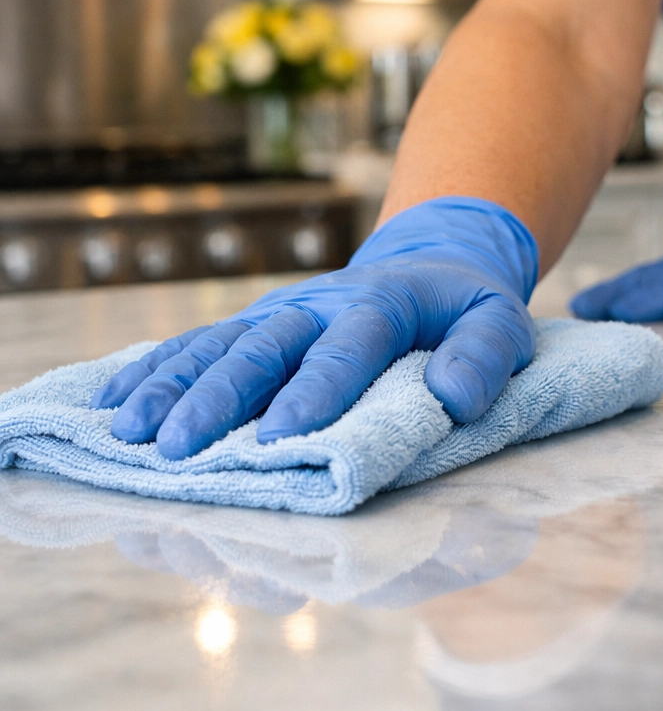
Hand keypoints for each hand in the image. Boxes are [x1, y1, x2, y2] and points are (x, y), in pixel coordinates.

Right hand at [91, 198, 538, 459]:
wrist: (429, 264)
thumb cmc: (463, 310)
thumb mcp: (500, 322)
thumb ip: (487, 355)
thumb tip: (456, 399)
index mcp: (384, 304)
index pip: (349, 344)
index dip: (317, 387)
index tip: (282, 436)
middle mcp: (321, 305)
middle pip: (267, 344)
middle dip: (221, 394)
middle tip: (178, 445)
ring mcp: (282, 313)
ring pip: (221, 343)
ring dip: (173, 384)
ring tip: (127, 431)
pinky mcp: (257, 324)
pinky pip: (202, 341)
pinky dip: (157, 368)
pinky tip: (114, 400)